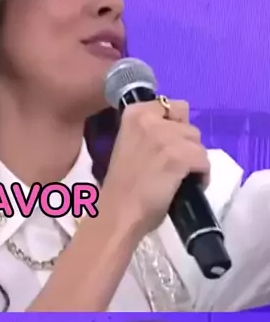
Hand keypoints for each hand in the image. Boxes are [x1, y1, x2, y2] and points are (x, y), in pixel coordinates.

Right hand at [100, 99, 210, 236]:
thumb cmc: (122, 189)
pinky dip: (202, 176)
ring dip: (194, 161)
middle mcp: (150, 119)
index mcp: (134, 114)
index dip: (176, 127)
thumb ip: (149, 134)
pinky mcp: (179, 156)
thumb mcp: (130, 147)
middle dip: (186, 146)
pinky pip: (204, 161)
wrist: (118, 215)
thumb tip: (176, 136)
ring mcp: (165, 137)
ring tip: (181, 179)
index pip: (172, 106)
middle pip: (189, 126)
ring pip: (199, 144)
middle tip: (174, 166)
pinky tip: (188, 187)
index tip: (169, 146)